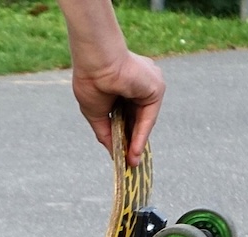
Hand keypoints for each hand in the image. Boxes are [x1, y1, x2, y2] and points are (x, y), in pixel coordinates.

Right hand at [71, 50, 164, 166]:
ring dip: (137, 143)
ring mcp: (149, 86)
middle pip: (137, 119)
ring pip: (143, 120)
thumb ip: (105, 132)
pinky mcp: (156, 88)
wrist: (97, 62)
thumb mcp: (96, 113)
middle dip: (132, 141)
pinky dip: (141, 136)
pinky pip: (149, 118)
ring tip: (130, 162)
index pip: (127, 114)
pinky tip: (134, 151)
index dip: (123, 134)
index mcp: (124, 85)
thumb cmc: (91, 81)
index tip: (120, 153)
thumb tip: (112, 152)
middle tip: (127, 162)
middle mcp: (140, 84)